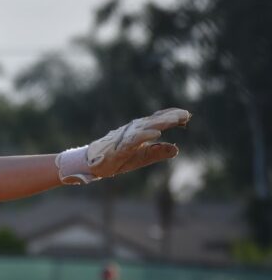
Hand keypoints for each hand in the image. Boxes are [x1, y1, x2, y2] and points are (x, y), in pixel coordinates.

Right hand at [57, 108, 190, 183]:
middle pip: (154, 121)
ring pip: (146, 127)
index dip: (171, 116)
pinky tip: (156, 134)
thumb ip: (157, 151)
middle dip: (169, 117)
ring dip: (160, 123)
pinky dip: (145, 135)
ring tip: (175, 120)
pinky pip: (134, 140)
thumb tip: (176, 148)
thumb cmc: (116, 159)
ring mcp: (126, 137)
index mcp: (139, 131)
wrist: (92, 164)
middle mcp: (132, 130)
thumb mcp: (142, 157)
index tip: (187, 115)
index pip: (157, 120)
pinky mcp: (120, 146)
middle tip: (185, 114)